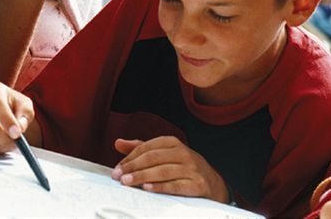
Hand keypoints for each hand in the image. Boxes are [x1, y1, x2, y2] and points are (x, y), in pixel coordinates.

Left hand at [112, 136, 228, 203]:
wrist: (213, 183)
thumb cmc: (183, 167)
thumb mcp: (164, 154)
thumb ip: (141, 148)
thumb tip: (118, 143)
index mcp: (173, 143)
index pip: (148, 147)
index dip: (130, 157)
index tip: (117, 167)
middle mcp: (183, 153)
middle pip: (154, 158)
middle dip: (133, 166)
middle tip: (118, 175)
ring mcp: (192, 168)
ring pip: (163, 171)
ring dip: (142, 177)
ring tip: (127, 182)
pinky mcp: (197, 184)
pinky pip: (176, 185)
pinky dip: (161, 187)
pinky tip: (148, 188)